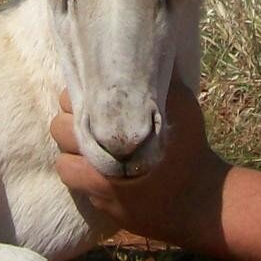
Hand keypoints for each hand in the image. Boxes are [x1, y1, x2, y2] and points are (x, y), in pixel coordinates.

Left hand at [51, 77, 230, 246]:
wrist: (202, 203)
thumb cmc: (191, 150)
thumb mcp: (183, 106)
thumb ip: (162, 81)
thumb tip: (150, 51)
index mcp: (113, 131)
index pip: (70, 103)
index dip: (79, 98)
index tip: (93, 100)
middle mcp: (99, 161)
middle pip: (58, 130)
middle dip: (68, 124)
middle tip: (87, 122)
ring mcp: (98, 189)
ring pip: (62, 164)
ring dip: (71, 153)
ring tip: (88, 148)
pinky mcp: (102, 208)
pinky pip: (77, 188)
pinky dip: (82, 177)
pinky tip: (99, 170)